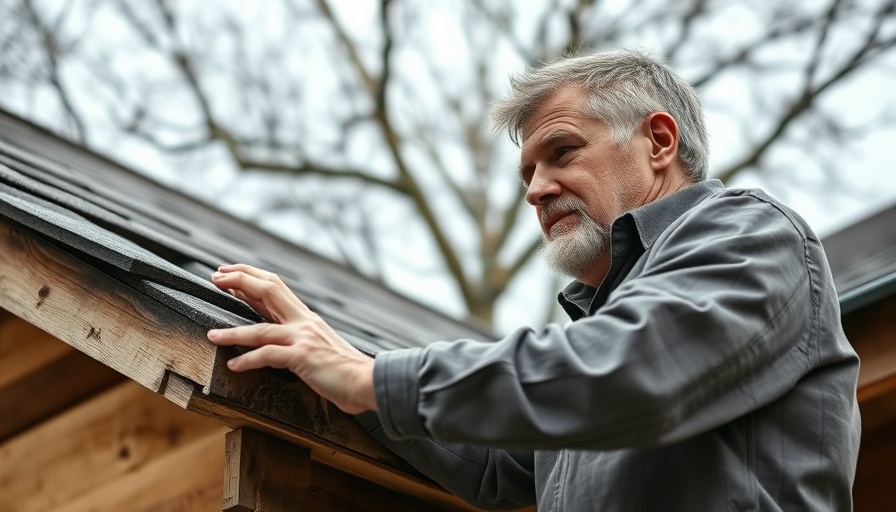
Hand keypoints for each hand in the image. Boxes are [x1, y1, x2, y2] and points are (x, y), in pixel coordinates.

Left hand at [206, 264, 375, 414]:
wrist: (368, 382)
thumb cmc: (346, 371)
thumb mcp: (321, 347)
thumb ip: (302, 340)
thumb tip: (280, 342)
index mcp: (307, 318)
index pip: (276, 288)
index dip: (250, 278)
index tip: (229, 274)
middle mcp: (304, 322)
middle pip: (268, 290)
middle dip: (239, 281)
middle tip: (216, 277)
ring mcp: (303, 338)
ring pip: (260, 328)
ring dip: (232, 332)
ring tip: (212, 335)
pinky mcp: (303, 357)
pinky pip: (268, 356)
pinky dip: (248, 360)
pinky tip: (234, 365)